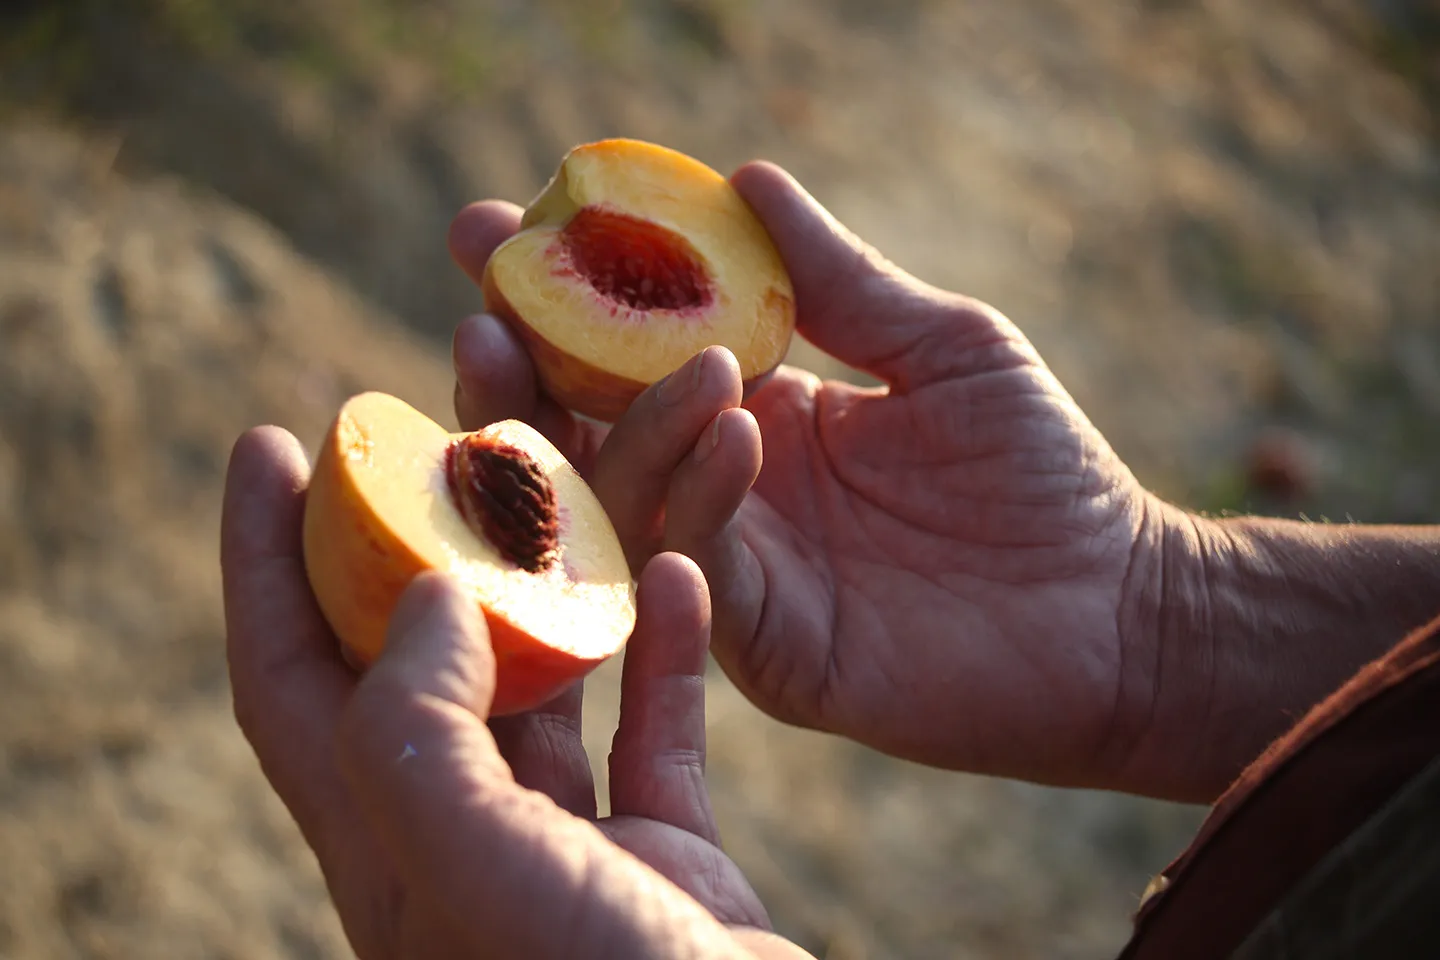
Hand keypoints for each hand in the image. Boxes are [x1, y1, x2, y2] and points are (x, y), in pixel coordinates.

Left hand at [220, 428, 811, 958]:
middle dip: (416, 530)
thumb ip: (423, 728)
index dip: (262, 559)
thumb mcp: (469, 869)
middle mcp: (465, 832)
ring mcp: (570, 840)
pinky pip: (659, 718)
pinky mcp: (667, 845)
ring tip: (565, 464)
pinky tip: (682, 569)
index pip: (287, 673)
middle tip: (427, 423)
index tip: (268, 441)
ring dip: (562, 569)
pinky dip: (668, 641)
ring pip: (551, 667)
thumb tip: (440, 588)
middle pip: (420, 648)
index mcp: (386, 843)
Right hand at [447, 162, 1158, 796]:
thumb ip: (838, 279)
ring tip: (654, 357)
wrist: (1118, 611)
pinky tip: (728, 432)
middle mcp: (721, 494)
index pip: (623, 353)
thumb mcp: (941, 344)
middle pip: (584, 434)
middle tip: (486, 304)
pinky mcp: (763, 648)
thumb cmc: (1042, 472)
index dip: (553, 295)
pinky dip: (699, 503)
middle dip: (522, 369)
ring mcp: (735, 574)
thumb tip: (746, 175)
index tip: (490, 228)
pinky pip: (698, 573)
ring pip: (624, 505)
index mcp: (751, 416)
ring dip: (615, 428)